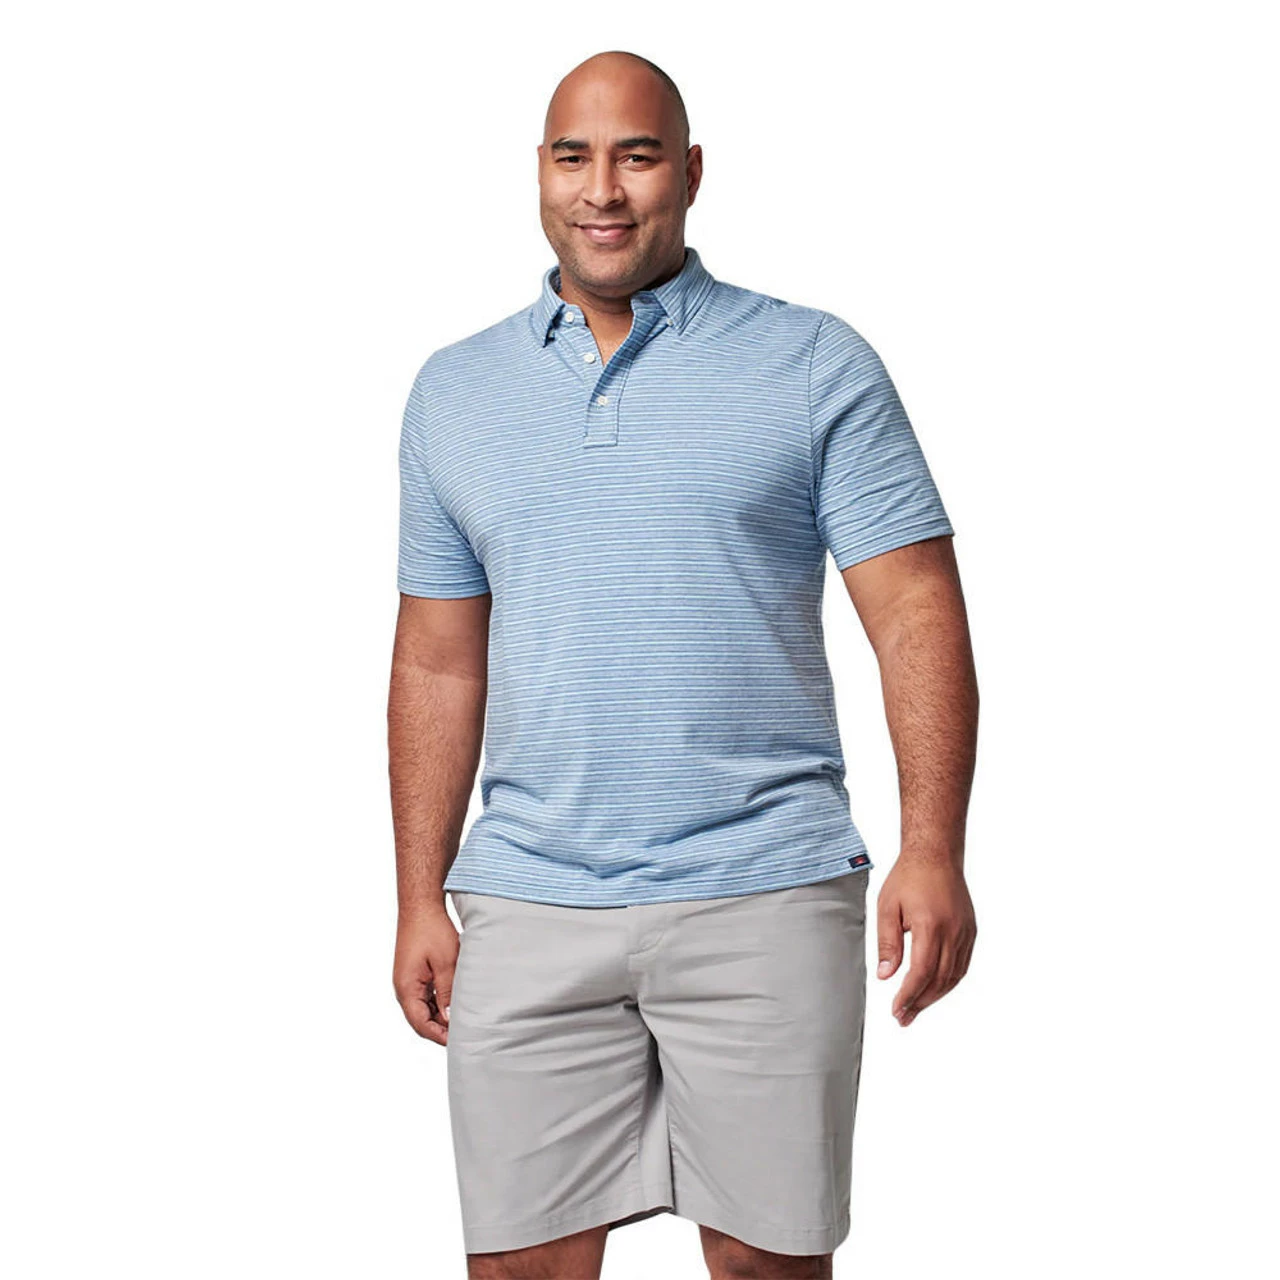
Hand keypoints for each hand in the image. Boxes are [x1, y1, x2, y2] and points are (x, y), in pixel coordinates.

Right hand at [392, 906, 459, 1045]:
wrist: (421, 906)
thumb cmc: (432, 930)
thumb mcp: (446, 963)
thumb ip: (448, 992)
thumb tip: (450, 1018)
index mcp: (406, 989)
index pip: (421, 1024)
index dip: (440, 1036)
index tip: (460, 1041)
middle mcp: (403, 989)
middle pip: (421, 1020)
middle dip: (441, 1029)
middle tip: (466, 1033)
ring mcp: (408, 982)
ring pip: (424, 1009)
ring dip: (441, 1016)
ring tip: (464, 1020)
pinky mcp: (415, 974)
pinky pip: (426, 996)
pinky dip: (439, 1003)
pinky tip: (456, 1002)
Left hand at [876, 857, 976, 1026]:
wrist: (936, 855)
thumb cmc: (908, 878)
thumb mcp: (887, 907)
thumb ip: (888, 943)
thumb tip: (886, 975)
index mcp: (930, 926)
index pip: (921, 973)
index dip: (908, 996)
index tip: (896, 1010)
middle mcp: (953, 932)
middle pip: (939, 980)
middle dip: (920, 1003)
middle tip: (903, 1018)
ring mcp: (965, 933)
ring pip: (954, 976)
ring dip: (935, 996)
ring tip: (916, 1009)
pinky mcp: (971, 931)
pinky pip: (962, 965)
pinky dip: (948, 982)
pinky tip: (934, 989)